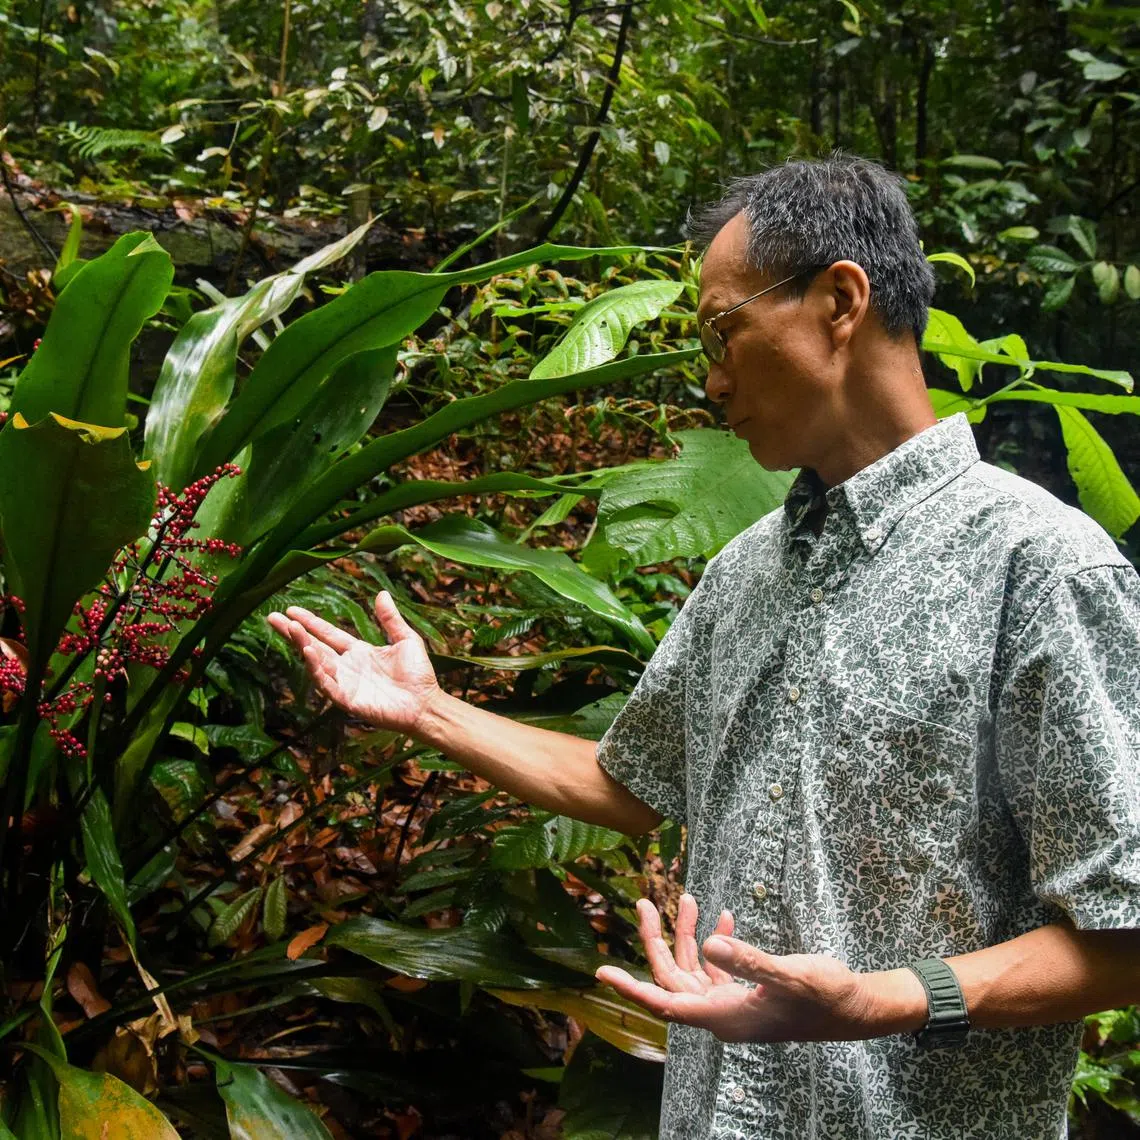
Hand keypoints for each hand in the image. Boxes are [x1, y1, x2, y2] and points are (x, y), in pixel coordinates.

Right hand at [267, 591, 440, 735]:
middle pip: (314, 646)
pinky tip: (308, 653)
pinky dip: (316, 669)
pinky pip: (327, 683)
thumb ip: (390, 619)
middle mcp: (346, 666)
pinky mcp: (347, 699)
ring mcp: (345, 683)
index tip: (291, 609)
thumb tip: (381, 593)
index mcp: (358, 651)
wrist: (426, 703)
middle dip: (294, 632)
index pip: (328, 634)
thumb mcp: (405, 639)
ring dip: (303, 646)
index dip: (310, 622)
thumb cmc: (418, 674)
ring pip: (317, 662)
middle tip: (273, 617)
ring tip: (290, 628)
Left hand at [595, 893, 901, 1042]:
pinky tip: (724, 917)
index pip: (666, 1002)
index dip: (633, 987)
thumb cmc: (825, 995)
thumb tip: (710, 944)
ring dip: (687, 935)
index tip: (603, 970)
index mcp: (723, 1016)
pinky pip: (718, 967)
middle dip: (657, 940)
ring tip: (688, 897)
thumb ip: (748, 960)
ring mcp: (734, 1004)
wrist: (858, 1008)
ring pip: (694, 968)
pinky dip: (716, 941)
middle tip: (644, 903)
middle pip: (674, 977)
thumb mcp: (788, 973)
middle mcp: (722, 1013)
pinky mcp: (748, 993)